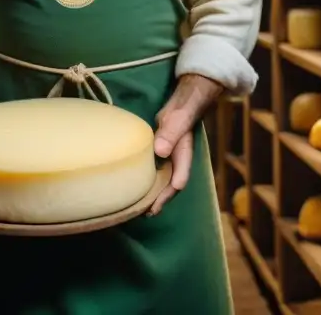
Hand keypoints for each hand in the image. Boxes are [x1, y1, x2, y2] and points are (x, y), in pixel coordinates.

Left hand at [148, 74, 223, 216]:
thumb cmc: (180, 113)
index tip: (159, 203)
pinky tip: (137, 189)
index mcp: (183, 155)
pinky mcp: (160, 158)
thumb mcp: (177, 120)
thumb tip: (161, 151)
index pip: (179, 177)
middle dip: (161, 200)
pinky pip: (155, 174)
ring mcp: (169, 161)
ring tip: (141, 209)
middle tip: (148, 213)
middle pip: (171, 185)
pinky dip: (148, 183)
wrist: (179, 108)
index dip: (169, 191)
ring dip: (154, 195)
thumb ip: (171, 134)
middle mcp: (177, 162)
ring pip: (163, 182)